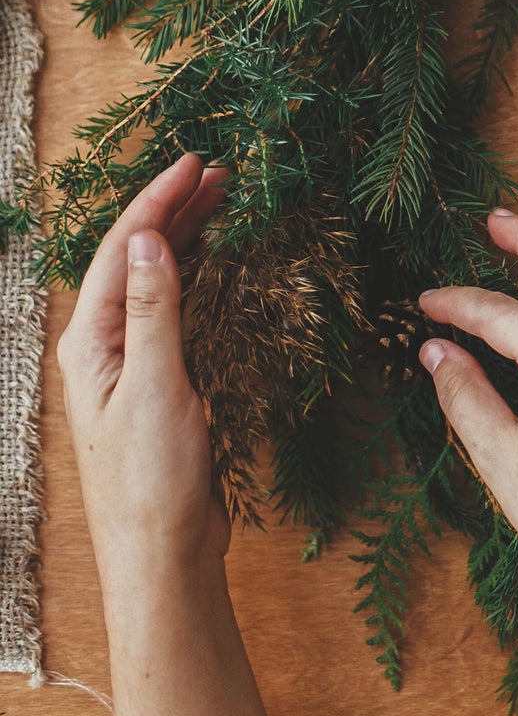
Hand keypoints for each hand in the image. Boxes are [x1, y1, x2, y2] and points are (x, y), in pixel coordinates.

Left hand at [57, 153, 274, 715]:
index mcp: (92, 344)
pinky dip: (205, 279)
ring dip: (191, 240)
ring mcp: (136, 364)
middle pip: (138, 261)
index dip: (155, 202)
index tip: (194, 163)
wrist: (163, 552)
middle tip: (219, 172)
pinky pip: (182, 312)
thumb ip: (153, 311)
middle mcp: (108, 347)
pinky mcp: (166, 382)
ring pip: (162, 283)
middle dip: (175, 212)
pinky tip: (227, 266)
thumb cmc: (150, 479)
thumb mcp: (155, 388)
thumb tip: (146, 240)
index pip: (119, 252)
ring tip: (225, 202)